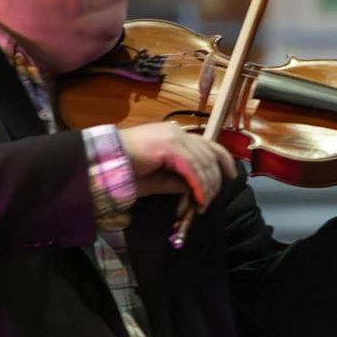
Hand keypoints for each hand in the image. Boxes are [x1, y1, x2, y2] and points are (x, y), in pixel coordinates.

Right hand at [118, 122, 236, 211]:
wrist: (105, 164)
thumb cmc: (127, 171)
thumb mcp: (160, 178)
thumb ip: (179, 180)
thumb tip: (197, 188)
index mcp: (175, 134)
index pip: (208, 144)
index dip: (223, 160)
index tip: (232, 176)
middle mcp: (177, 132)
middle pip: (209, 154)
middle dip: (214, 180)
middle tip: (209, 201)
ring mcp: (173, 137)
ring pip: (202, 163)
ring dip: (205, 186)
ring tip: (202, 204)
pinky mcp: (168, 146)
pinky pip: (191, 168)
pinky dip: (197, 184)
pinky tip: (198, 197)